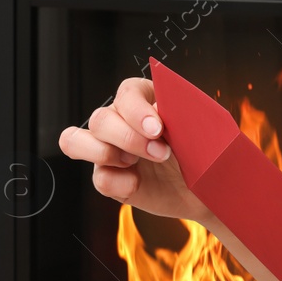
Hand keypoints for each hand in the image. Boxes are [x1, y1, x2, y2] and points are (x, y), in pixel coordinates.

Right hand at [57, 76, 214, 224]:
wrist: (206, 187)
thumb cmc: (203, 150)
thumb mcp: (200, 129)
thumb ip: (182, 115)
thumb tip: (160, 109)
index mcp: (142, 99)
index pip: (127, 93)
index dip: (137, 110)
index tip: (158, 129)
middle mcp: (118, 119)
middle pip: (100, 118)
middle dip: (128, 137)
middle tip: (161, 153)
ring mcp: (108, 148)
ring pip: (75, 140)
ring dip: (105, 153)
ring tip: (134, 163)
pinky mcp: (108, 176)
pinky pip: (97, 178)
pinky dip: (117, 182)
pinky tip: (136, 183)